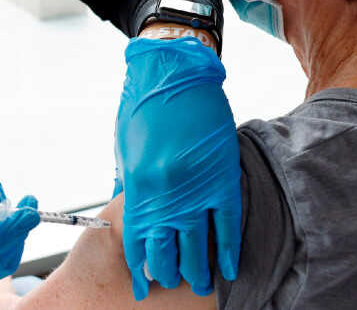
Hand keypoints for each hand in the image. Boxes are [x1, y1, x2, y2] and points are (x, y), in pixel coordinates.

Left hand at [113, 37, 240, 299]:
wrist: (172, 73)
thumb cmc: (143, 108)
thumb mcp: (125, 151)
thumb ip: (129, 185)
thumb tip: (129, 213)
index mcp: (138, 188)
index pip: (139, 241)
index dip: (142, 267)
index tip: (144, 285)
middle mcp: (166, 195)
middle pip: (168, 249)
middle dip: (168, 271)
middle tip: (171, 282)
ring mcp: (197, 188)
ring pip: (200, 244)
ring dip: (199, 269)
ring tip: (201, 284)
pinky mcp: (223, 178)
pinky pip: (228, 224)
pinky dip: (230, 249)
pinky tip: (231, 268)